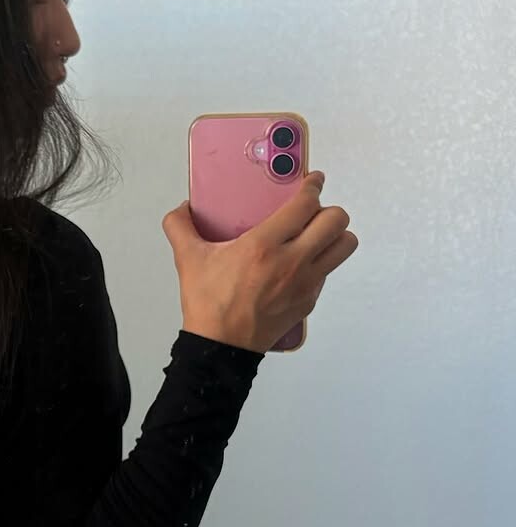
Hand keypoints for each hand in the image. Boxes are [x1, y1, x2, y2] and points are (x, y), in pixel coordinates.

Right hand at [161, 171, 358, 353]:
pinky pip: (329, 271)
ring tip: (316, 236)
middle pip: (337, 220)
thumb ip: (180, 227)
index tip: (311, 181)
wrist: (220, 346)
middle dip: (327, 209)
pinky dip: (321, 262)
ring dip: (335, 236)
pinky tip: (300, 264)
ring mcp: (305, 283)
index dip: (313, 186)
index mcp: (264, 245)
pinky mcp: (309, 300)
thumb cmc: (209, 305)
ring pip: (345, 245)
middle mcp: (292, 262)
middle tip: (312, 212)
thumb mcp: (188, 260)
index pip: (305, 204)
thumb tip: (181, 209)